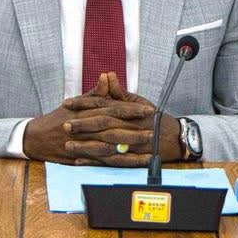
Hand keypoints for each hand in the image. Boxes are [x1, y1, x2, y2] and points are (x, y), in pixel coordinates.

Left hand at [62, 71, 181, 165]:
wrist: (172, 138)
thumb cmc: (152, 118)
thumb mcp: (137, 101)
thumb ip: (118, 92)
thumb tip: (107, 75)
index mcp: (126, 110)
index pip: (102, 104)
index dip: (83, 103)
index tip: (67, 103)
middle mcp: (127, 125)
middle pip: (102, 124)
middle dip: (82, 125)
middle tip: (65, 125)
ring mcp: (129, 143)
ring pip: (104, 144)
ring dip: (85, 146)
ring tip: (68, 145)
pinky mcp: (129, 157)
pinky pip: (109, 161)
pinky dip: (94, 161)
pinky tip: (79, 161)